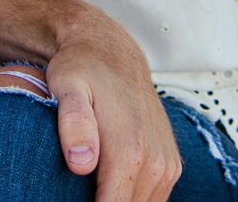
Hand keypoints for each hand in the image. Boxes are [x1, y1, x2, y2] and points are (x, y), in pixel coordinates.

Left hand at [46, 9, 181, 201]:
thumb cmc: (82, 69)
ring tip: (90, 188)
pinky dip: (133, 198)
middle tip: (74, 193)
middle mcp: (156, 161)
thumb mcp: (67, 86)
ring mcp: (168, 165)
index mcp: (130, 150)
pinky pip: (154, 199)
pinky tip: (109, 186)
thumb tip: (81, 163)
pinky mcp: (171, 165)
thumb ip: (74, 124)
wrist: (111, 51)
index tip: (66, 200)